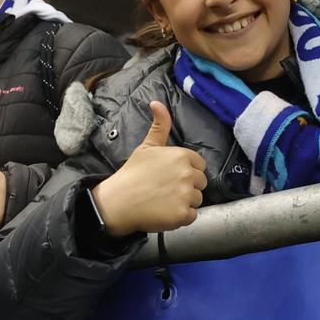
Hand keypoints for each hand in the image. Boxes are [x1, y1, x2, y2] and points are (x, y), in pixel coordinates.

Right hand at [91, 102, 205, 235]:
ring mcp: (186, 195)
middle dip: (187, 187)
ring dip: (184, 203)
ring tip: (164, 201)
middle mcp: (187, 174)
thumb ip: (160, 125)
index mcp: (182, 156)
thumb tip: (157, 102)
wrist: (118, 201)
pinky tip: (165, 212)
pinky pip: (192, 216)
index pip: (199, 166)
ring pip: (197, 200)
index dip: (187, 172)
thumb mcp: (147, 146)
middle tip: (166, 190)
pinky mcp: (182, 214)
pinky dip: (181, 217)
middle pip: (201, 183)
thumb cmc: (133, 173)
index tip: (170, 177)